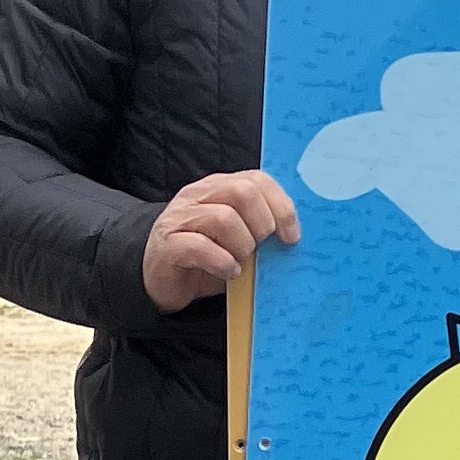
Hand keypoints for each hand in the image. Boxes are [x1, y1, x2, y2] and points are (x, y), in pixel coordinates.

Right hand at [142, 170, 299, 312]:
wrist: (162, 280)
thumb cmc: (209, 258)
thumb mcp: (240, 237)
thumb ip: (261, 227)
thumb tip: (297, 235)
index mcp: (220, 188)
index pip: (257, 179)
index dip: (281, 206)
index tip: (292, 236)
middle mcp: (199, 196)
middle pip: (243, 192)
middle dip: (262, 224)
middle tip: (261, 249)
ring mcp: (180, 218)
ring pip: (223, 217)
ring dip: (242, 246)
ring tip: (242, 263)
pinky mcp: (167, 245)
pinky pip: (199, 246)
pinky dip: (222, 262)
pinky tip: (229, 273)